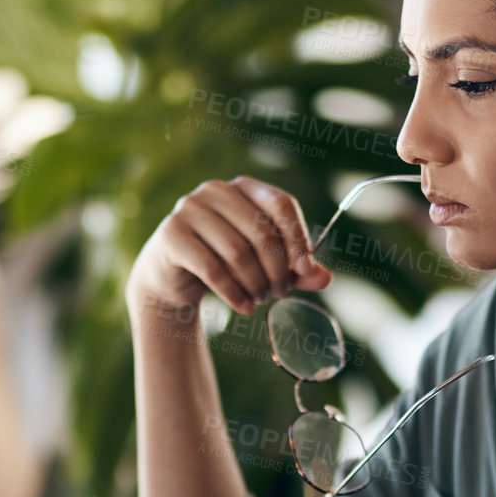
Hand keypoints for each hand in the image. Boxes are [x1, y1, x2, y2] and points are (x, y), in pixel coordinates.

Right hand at [126, 176, 331, 319]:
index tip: (305, 270)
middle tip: (279, 293)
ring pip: (237, 252)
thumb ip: (297, 269)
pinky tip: (244, 308)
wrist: (172, 277)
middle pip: (261, 231)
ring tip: (259, 300)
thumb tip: (323, 278)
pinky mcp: (172, 233)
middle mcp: (215, 190)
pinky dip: (233, 293)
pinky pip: (212, 268)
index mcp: (244, 188)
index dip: (298, 238)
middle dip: (276, 269)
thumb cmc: (225, 263)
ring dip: (255, 284)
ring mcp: (190, 209)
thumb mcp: (266, 264)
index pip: (281, 204)